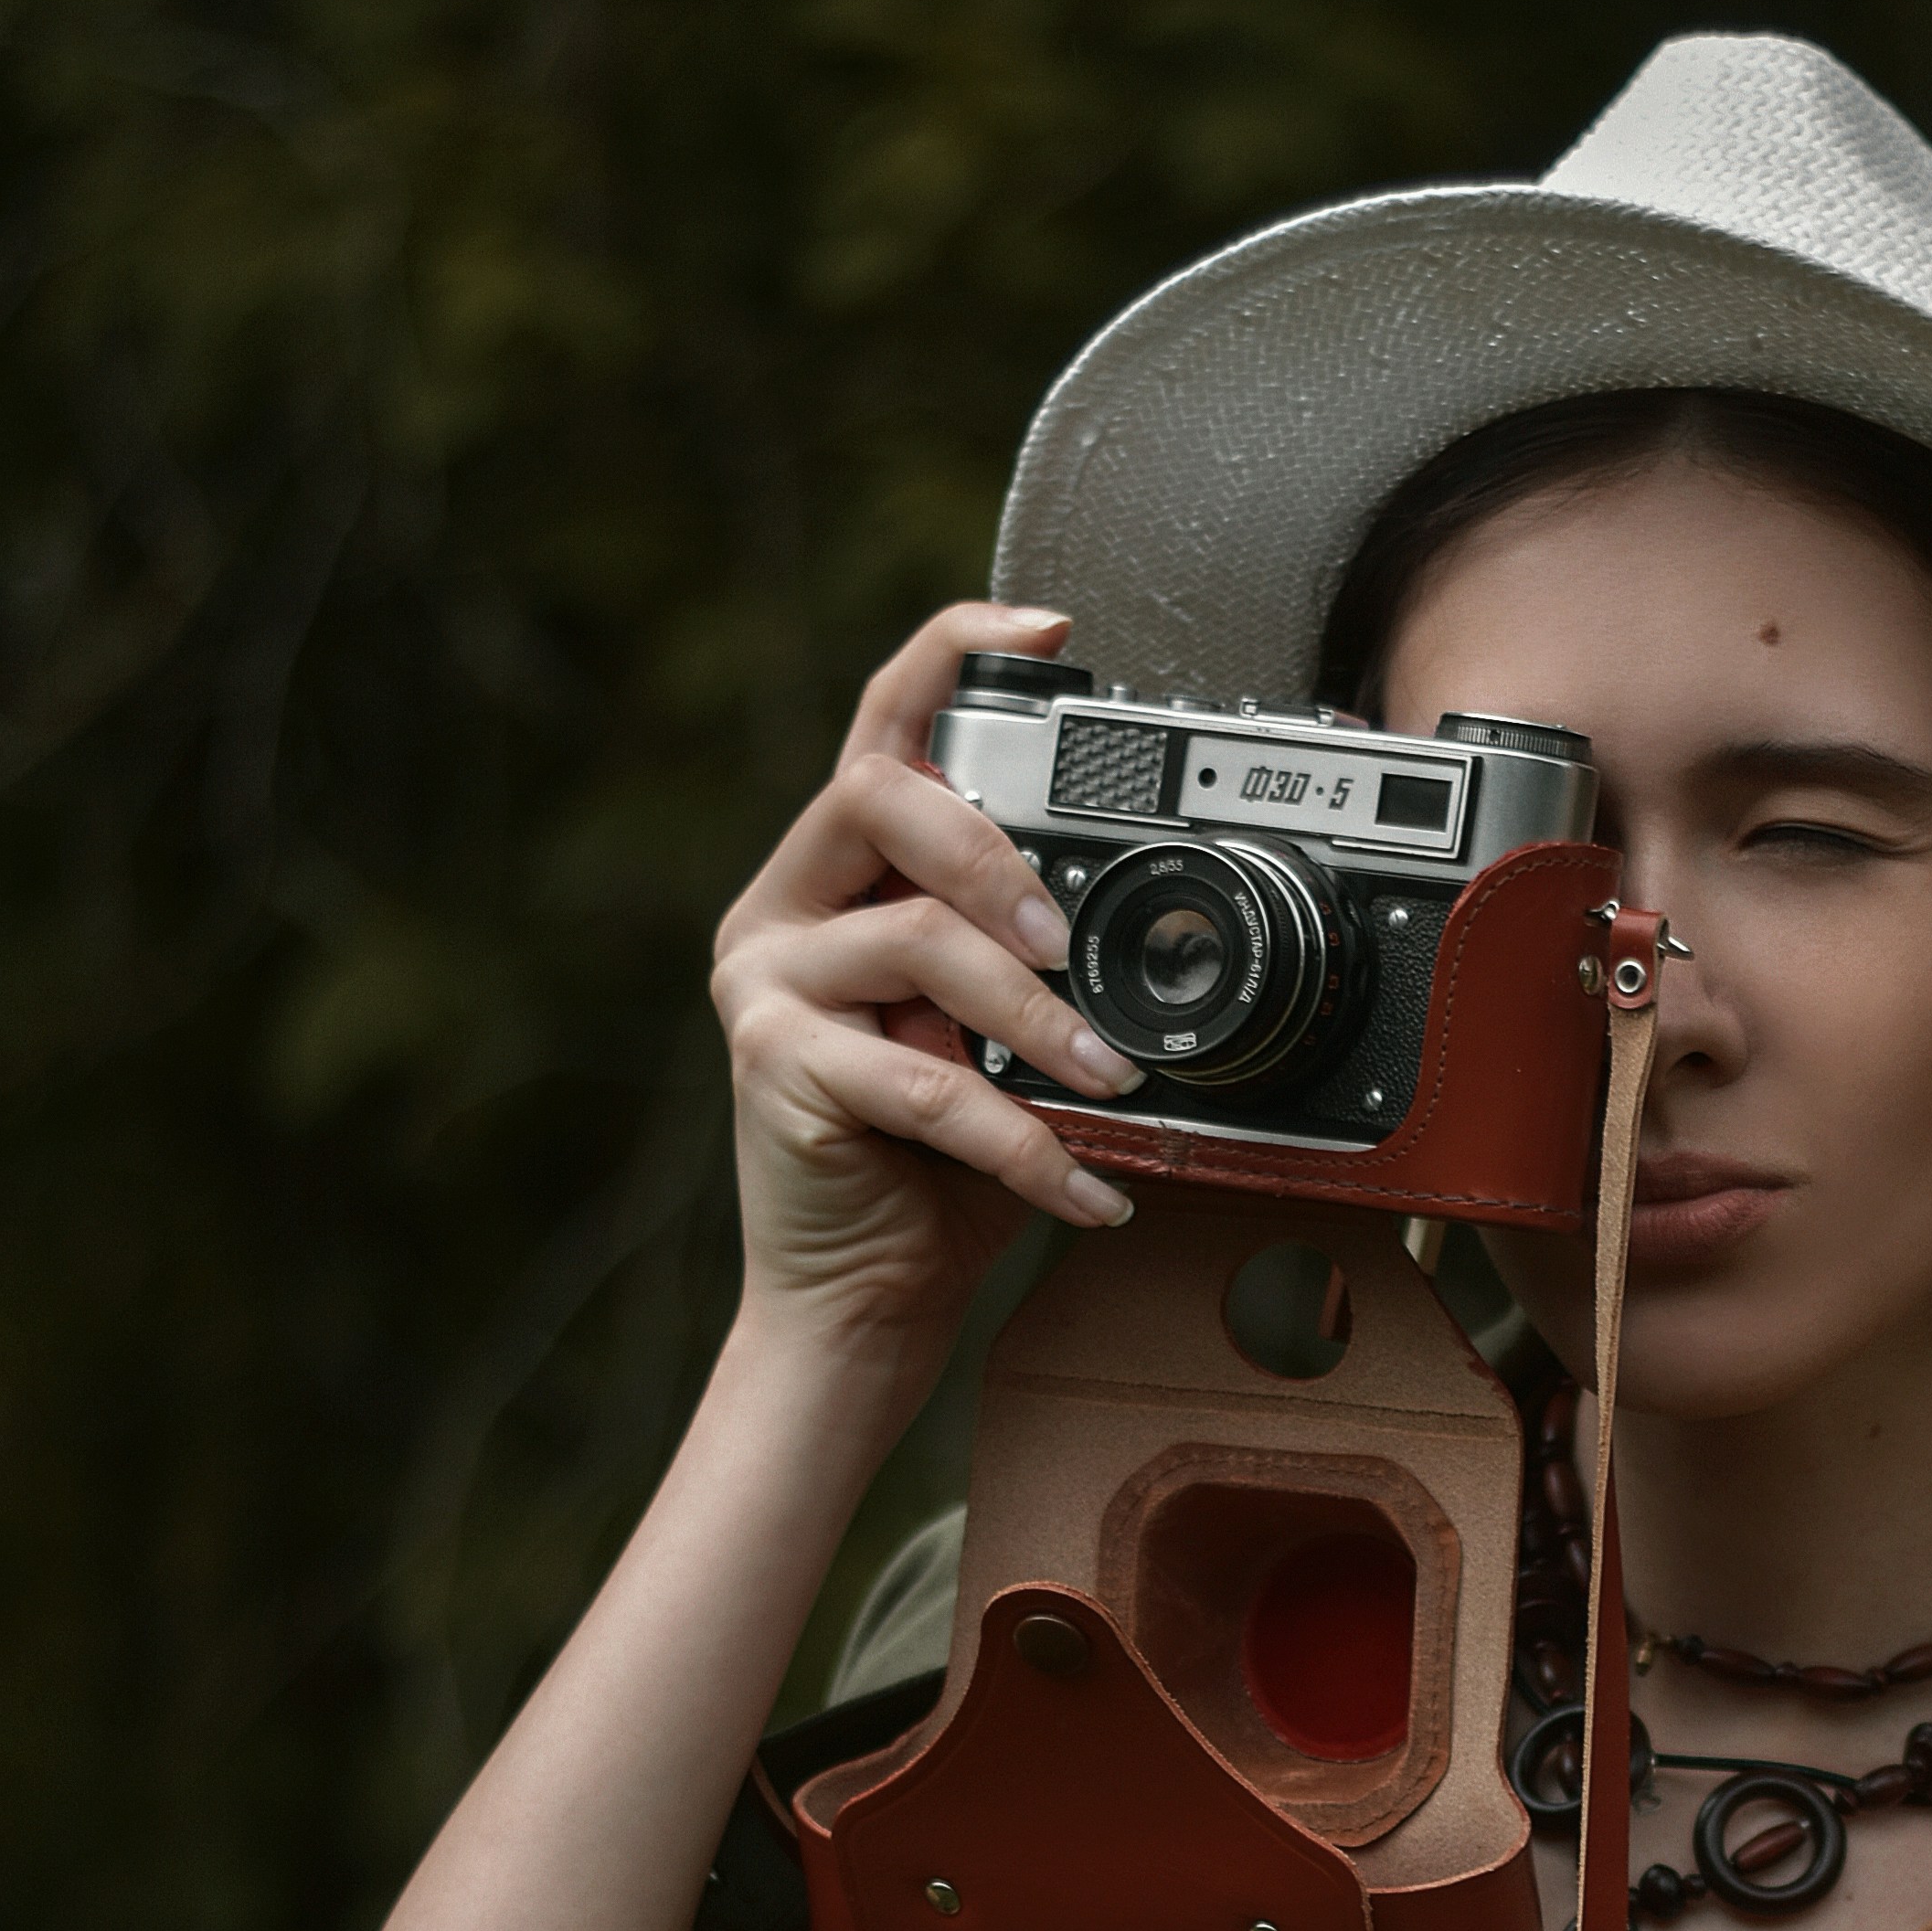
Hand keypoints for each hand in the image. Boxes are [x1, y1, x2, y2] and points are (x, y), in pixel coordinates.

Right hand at [707, 599, 1143, 1392]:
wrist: (865, 1300)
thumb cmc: (942, 1168)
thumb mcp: (1008, 1042)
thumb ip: (1045, 965)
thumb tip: (1167, 928)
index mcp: (844, 872)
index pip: (889, 724)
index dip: (954, 656)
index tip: (1047, 630)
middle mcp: (788, 905)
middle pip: (884, 797)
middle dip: (1000, 855)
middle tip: (1077, 947)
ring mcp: (765, 981)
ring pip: (914, 939)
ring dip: (1038, 1017)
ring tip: (1113, 1085)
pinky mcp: (771, 1066)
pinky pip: (924, 1080)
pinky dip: (1024, 1138)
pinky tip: (1085, 1183)